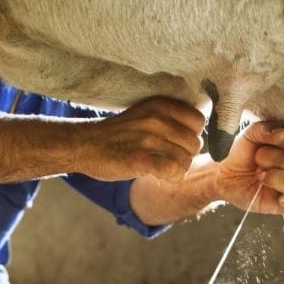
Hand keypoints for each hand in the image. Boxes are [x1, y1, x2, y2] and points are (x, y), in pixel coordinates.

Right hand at [75, 96, 204, 182]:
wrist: (84, 144)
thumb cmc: (118, 134)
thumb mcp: (145, 114)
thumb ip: (171, 118)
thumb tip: (198, 134)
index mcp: (160, 105)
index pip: (198, 121)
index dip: (190, 135)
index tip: (175, 143)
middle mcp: (157, 118)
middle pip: (194, 143)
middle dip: (184, 155)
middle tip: (165, 158)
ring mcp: (148, 138)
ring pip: (186, 160)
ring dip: (176, 169)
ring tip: (160, 167)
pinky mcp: (140, 159)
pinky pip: (173, 171)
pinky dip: (170, 178)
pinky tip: (158, 175)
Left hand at [215, 121, 283, 219]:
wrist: (225, 175)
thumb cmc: (242, 153)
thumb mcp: (248, 135)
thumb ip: (264, 129)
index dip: (283, 144)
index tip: (263, 146)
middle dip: (269, 161)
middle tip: (256, 164)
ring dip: (275, 179)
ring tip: (260, 177)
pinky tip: (280, 199)